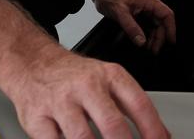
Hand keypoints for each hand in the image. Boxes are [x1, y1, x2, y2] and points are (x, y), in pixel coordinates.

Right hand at [5, 45, 168, 138]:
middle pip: (112, 124)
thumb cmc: (74, 76)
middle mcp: (85, 86)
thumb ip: (133, 106)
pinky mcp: (36, 118)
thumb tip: (161, 134)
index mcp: (109, 76)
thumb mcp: (108, 81)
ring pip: (82, 138)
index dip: (153, 130)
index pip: (139, 104)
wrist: (32, 63)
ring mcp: (60, 102)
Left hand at [87, 0, 176, 53]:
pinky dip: (146, 33)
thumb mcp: (119, 12)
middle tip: (154, 50)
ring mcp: (144, 7)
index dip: (171, 29)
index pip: (167, 15)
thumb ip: (131, 28)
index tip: (170, 41)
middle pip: (161, 22)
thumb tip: (141, 41)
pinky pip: (147, 23)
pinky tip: (143, 41)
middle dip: (160, 37)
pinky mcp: (138, 11)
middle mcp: (149, 3)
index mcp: (149, 0)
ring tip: (149, 48)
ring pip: (154, 23)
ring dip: (154, 36)